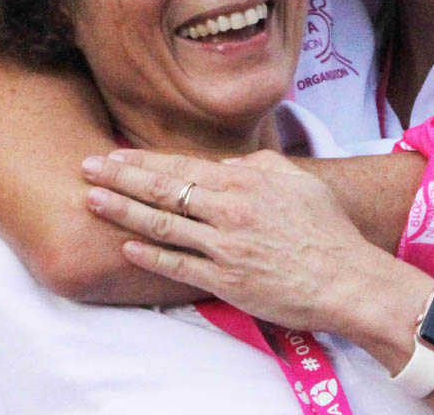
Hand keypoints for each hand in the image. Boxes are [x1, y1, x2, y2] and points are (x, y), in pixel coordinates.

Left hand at [82, 148, 396, 332]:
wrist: (347, 278)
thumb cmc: (326, 228)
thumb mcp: (297, 180)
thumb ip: (258, 166)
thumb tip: (228, 164)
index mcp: (244, 181)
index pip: (181, 165)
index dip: (142, 159)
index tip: (113, 153)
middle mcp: (228, 209)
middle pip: (162, 189)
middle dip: (120, 177)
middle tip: (86, 167)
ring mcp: (224, 246)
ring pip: (162, 225)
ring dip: (123, 211)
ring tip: (92, 200)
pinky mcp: (225, 281)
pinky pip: (178, 266)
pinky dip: (149, 257)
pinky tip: (125, 247)